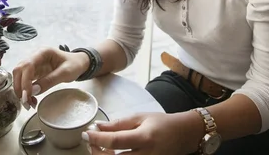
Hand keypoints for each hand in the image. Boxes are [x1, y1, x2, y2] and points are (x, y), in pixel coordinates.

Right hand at [12, 47, 89, 106]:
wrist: (79, 63)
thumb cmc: (74, 64)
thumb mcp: (65, 73)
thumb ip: (50, 80)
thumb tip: (34, 91)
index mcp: (43, 53)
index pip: (27, 65)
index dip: (25, 81)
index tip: (27, 95)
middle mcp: (35, 57)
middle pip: (19, 70)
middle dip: (20, 87)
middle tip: (26, 102)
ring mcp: (34, 65)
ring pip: (19, 77)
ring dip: (21, 91)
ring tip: (29, 103)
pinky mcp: (34, 73)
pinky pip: (25, 82)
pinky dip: (25, 92)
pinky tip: (31, 99)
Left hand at [84, 112, 202, 154]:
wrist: (182, 135)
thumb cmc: (161, 123)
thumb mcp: (140, 117)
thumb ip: (119, 124)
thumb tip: (98, 127)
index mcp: (144, 138)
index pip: (115, 141)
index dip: (97, 138)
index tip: (86, 133)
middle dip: (96, 152)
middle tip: (91, 141)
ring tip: (100, 147)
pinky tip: (111, 153)